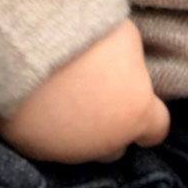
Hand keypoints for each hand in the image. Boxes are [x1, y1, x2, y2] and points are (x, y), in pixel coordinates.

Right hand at [0, 19, 170, 163]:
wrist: (32, 43)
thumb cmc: (90, 37)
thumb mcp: (126, 40)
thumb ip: (130, 65)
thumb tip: (124, 67)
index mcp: (137, 115)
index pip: (156, 130)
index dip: (147, 115)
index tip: (136, 102)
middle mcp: (105, 142)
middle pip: (114, 145)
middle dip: (109, 126)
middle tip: (94, 97)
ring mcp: (67, 150)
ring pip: (78, 149)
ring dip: (75, 130)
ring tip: (62, 97)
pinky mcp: (31, 148)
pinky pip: (41, 143)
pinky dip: (41, 129)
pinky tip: (35, 104)